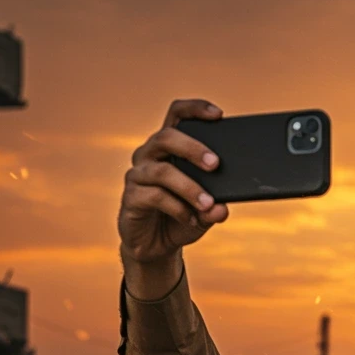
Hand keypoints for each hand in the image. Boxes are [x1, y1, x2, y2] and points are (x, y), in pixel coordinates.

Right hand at [118, 98, 229, 263]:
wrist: (157, 245)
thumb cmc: (182, 217)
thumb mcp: (205, 211)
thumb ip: (215, 206)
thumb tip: (222, 208)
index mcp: (169, 148)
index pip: (177, 115)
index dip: (195, 109)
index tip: (218, 114)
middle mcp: (150, 155)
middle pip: (167, 137)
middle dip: (193, 148)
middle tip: (215, 164)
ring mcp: (138, 175)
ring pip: (162, 171)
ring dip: (190, 187)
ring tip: (208, 203)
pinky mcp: (131, 197)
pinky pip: (155, 196)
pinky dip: (178, 208)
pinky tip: (192, 219)